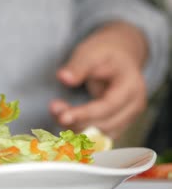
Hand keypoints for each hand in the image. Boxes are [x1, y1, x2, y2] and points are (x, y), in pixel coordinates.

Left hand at [50, 22, 148, 138]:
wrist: (119, 57)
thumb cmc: (104, 54)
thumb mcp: (90, 52)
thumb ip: (78, 66)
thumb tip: (64, 78)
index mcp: (131, 86)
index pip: (108, 107)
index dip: (85, 114)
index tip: (62, 116)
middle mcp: (134, 106)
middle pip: (104, 124)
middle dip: (76, 121)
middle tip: (53, 109)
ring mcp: (127, 118)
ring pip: (100, 134)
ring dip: (75, 129)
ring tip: (56, 112)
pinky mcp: (117, 124)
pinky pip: (98, 135)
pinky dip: (80, 132)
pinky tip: (64, 124)